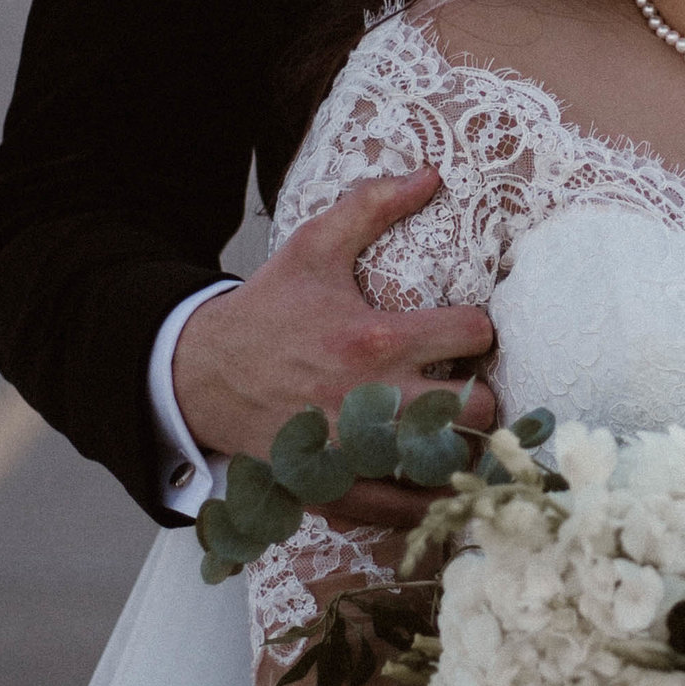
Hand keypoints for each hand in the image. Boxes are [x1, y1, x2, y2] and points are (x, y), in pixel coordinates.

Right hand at [171, 168, 498, 525]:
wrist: (201, 375)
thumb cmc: (265, 311)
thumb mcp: (312, 248)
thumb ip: (370, 207)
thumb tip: (430, 175)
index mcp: (372, 339)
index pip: (470, 334)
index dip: (479, 329)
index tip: (467, 332)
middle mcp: (371, 399)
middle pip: (477, 406)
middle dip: (483, 394)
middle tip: (469, 386)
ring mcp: (356, 452)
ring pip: (450, 462)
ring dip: (464, 447)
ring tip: (459, 432)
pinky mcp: (336, 488)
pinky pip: (403, 510)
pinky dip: (430, 502)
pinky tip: (440, 485)